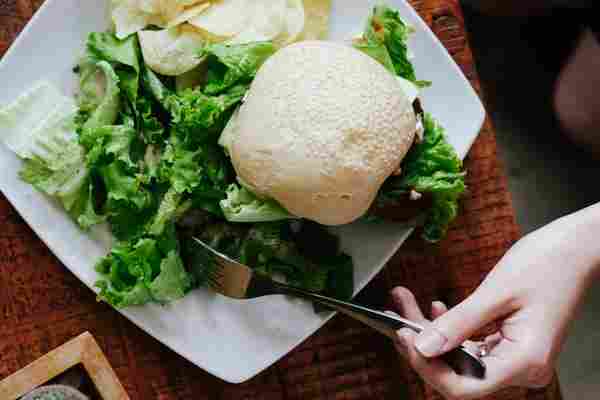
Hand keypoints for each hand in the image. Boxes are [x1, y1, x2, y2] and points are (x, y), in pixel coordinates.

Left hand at [391, 205, 599, 398]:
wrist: (577, 249)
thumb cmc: (548, 264)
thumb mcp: (495, 292)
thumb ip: (457, 323)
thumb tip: (422, 347)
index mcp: (524, 362)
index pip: (464, 387)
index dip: (428, 367)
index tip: (405, 339)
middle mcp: (522, 368)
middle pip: (458, 374)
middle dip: (423, 346)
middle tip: (397, 319)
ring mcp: (517, 358)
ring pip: (460, 358)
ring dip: (432, 334)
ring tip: (407, 304)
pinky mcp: (511, 345)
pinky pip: (472, 346)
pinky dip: (451, 330)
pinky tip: (435, 309)